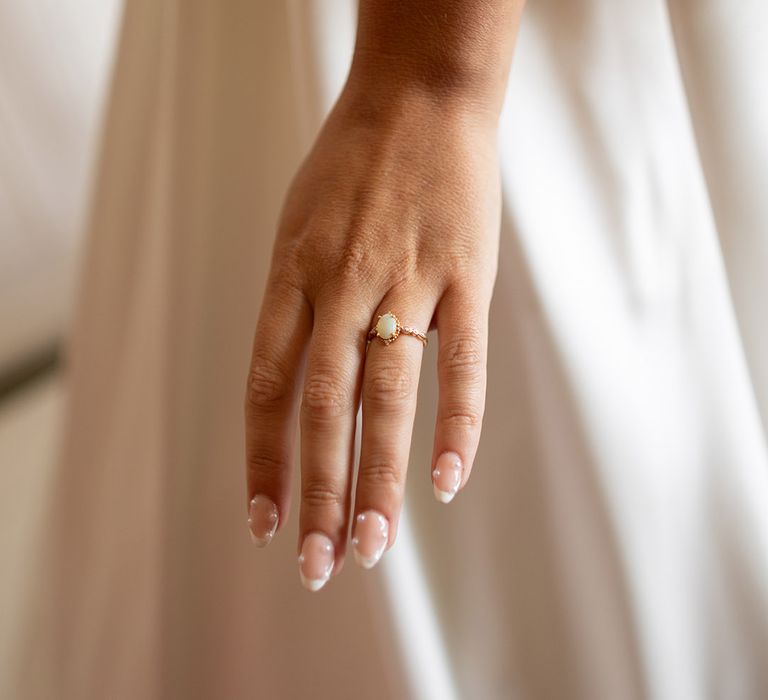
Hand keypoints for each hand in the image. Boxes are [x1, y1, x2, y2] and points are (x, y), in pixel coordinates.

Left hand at [245, 85, 500, 590]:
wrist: (419, 96)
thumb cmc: (354, 165)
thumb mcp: (299, 226)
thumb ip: (294, 303)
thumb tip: (292, 383)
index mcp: (292, 276)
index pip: (266, 387)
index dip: (263, 460)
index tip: (263, 522)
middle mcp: (342, 286)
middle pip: (324, 409)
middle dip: (320, 494)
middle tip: (320, 567)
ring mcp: (406, 281)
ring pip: (388, 398)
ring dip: (379, 478)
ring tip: (374, 549)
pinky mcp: (465, 275)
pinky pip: (462, 362)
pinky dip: (457, 425)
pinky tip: (447, 482)